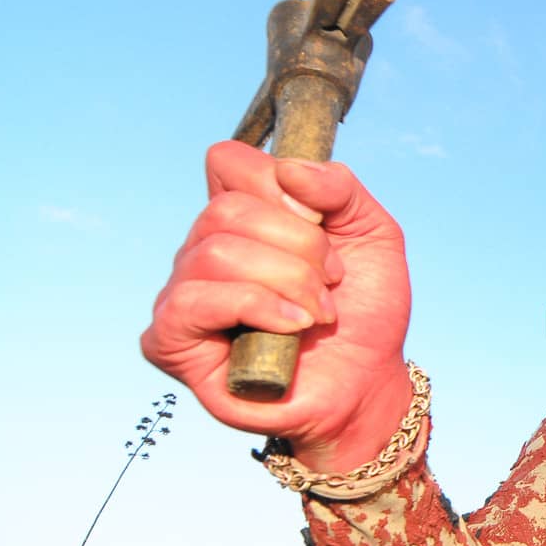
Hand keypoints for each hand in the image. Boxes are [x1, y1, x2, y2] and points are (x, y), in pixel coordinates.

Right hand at [141, 140, 414, 468]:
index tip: (323, 225)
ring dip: (288, 281)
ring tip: (318, 314)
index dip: (278, 186)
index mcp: (242, 219)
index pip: (227, 162)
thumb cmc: (363, 311)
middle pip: (227, 209)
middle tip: (332, 282)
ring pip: (216, 253)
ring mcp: (183, 294)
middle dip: (300, 246)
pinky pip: (193, 302)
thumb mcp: (374, 233)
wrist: (368, 383)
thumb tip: (287, 171)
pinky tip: (293, 328)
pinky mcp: (171, 342)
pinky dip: (257, 307)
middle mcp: (203, 251)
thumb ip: (340, 188)